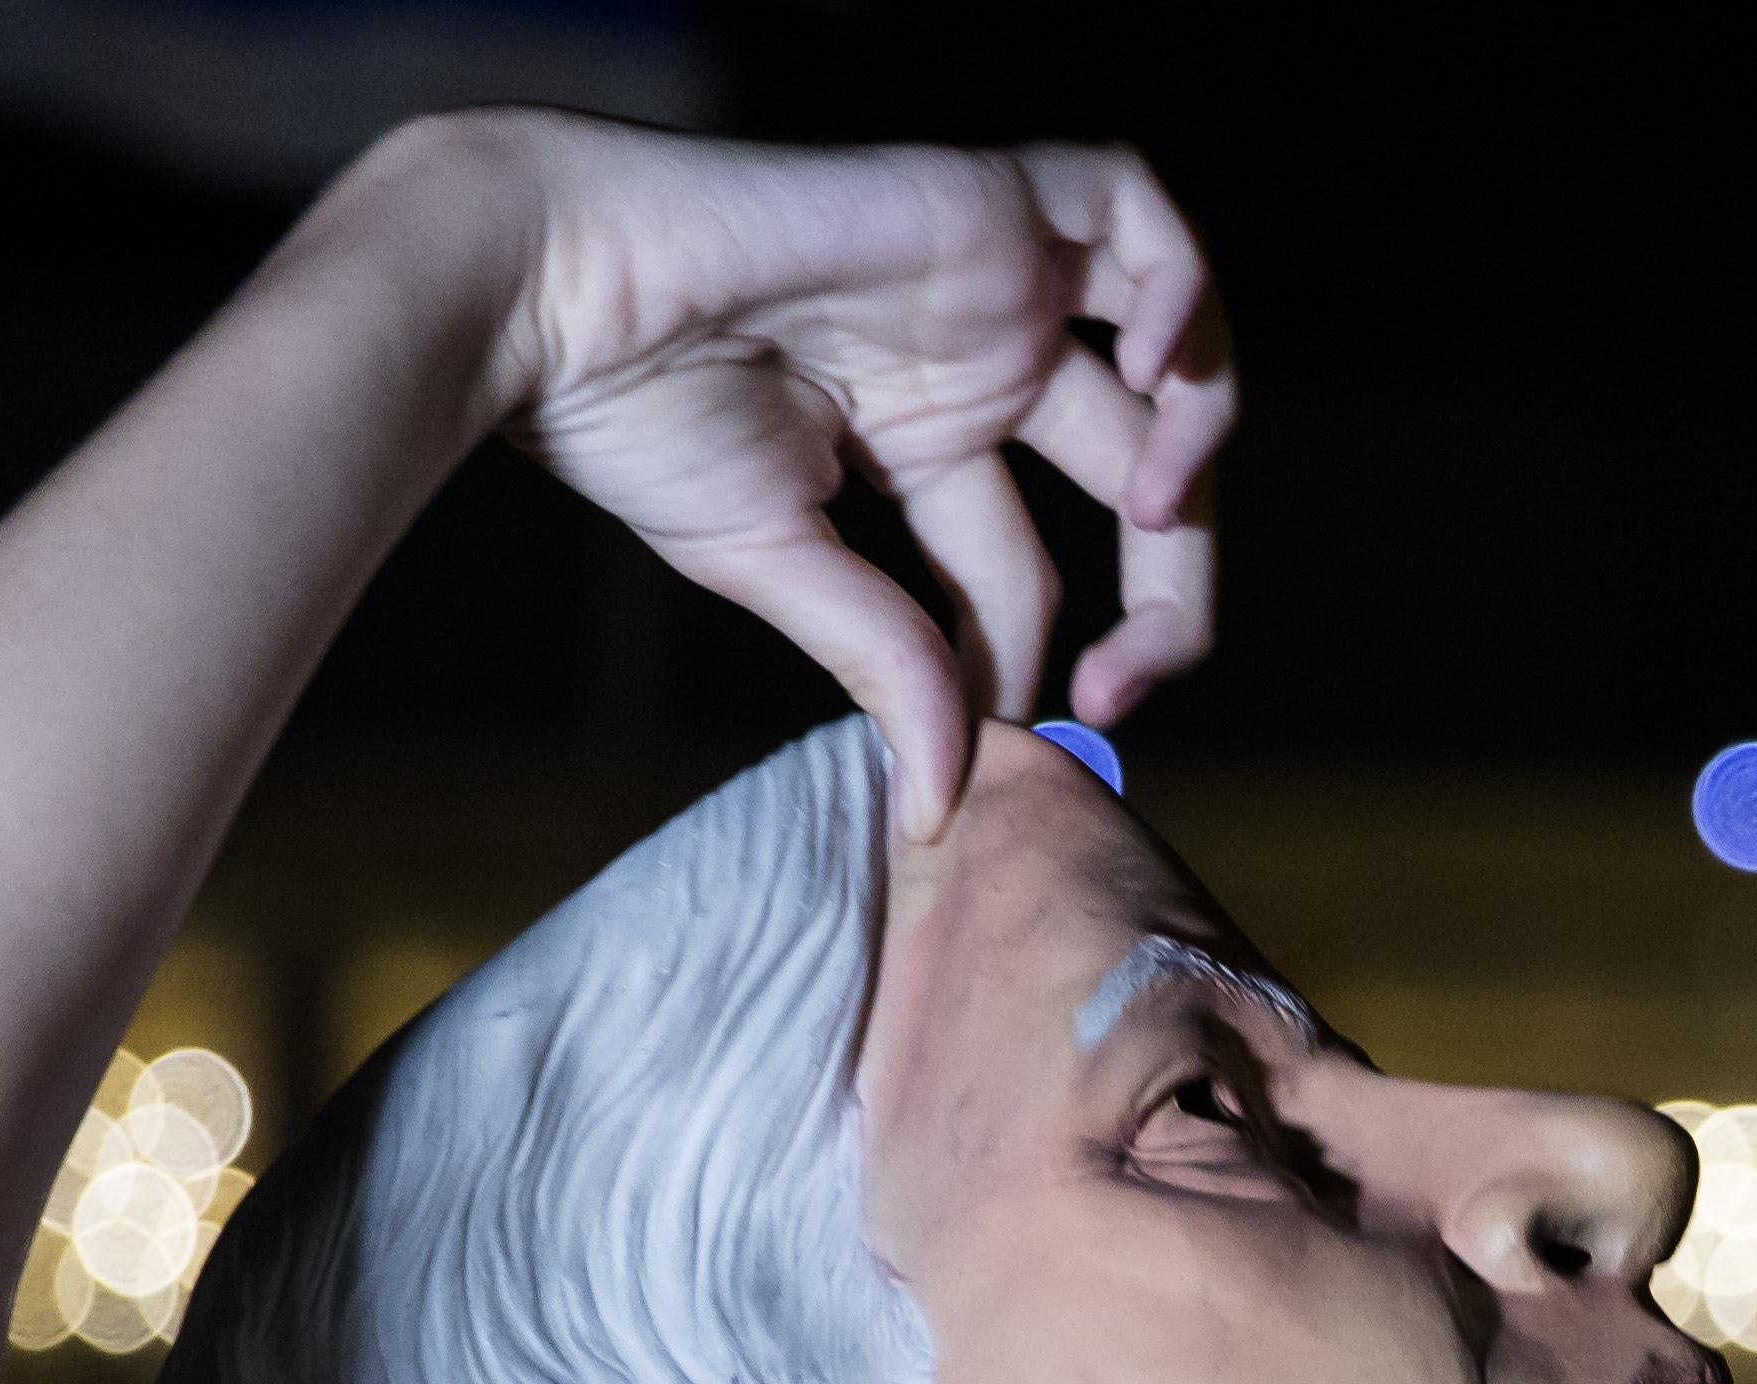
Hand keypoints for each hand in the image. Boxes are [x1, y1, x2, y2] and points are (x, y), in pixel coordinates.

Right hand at [482, 122, 1233, 834]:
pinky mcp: (990, 201)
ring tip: (1156, 513)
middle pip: (1132, 479)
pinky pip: (1139, 214)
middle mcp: (973, 364)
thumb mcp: (778, 565)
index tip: (1023, 735)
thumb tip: (939, 809)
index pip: (1024, 572)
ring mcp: (991, 283)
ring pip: (1167, 353)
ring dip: (1197, 441)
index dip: (1037, 662)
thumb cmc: (632, 415)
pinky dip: (1180, 288)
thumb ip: (882, 663)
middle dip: (1165, 590)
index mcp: (919, 444)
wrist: (559, 289)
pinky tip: (1146, 368)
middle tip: (1127, 678)